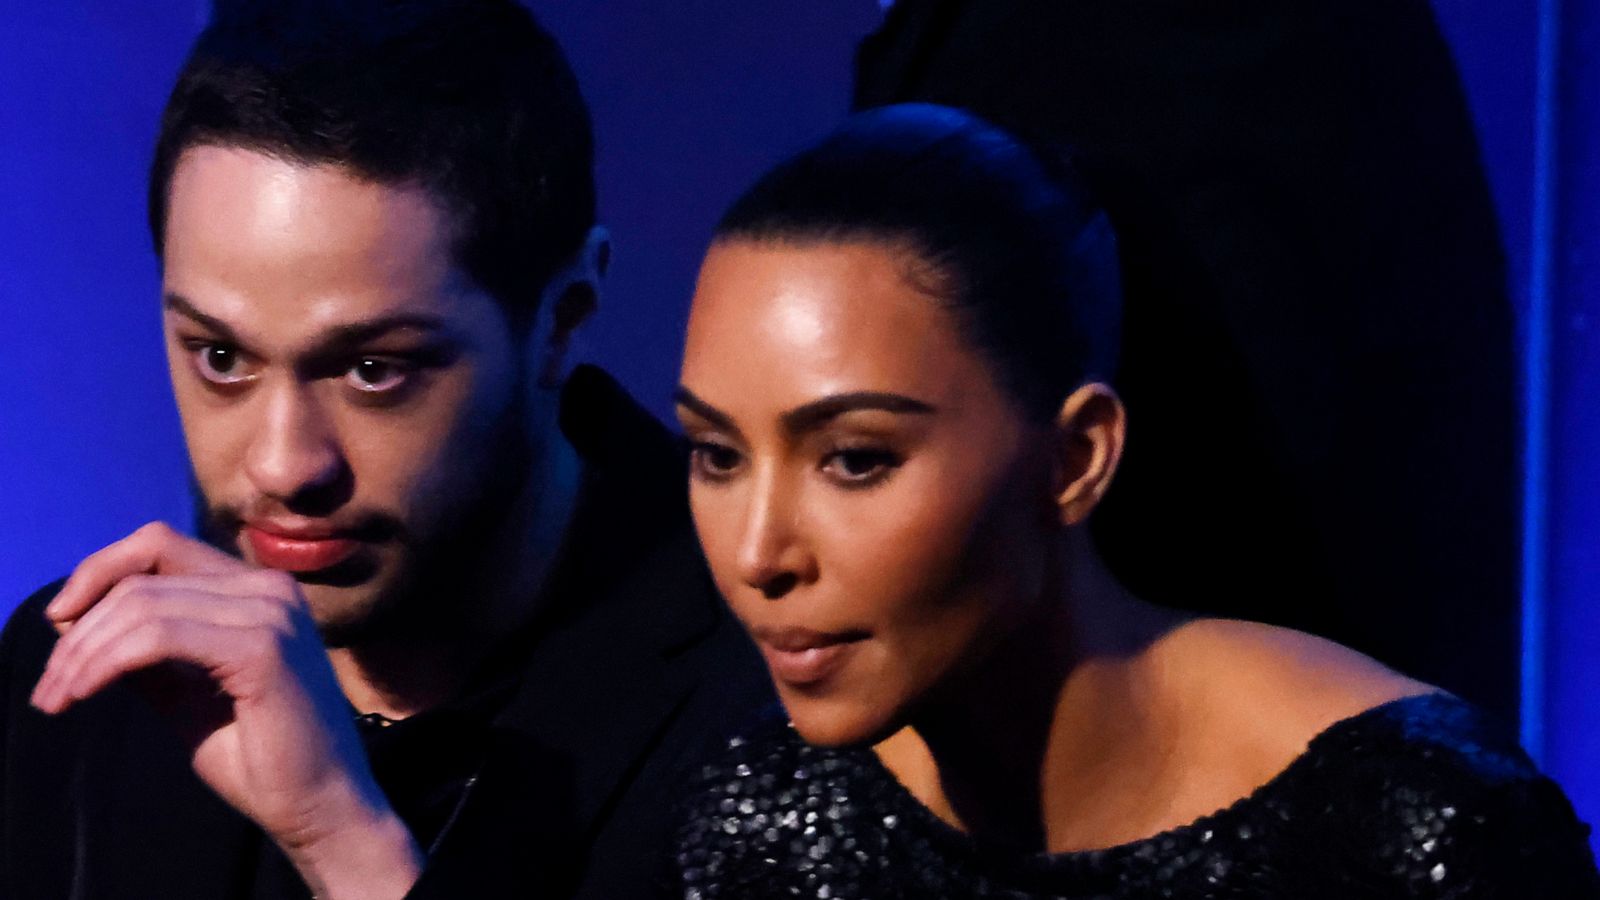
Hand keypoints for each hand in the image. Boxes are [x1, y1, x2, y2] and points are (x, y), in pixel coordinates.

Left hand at [29, 521, 423, 898]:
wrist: (322, 805)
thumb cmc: (263, 757)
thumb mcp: (188, 694)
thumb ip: (146, 655)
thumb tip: (75, 620)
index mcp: (257, 591)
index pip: (160, 545)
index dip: (98, 571)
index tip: (58, 623)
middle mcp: (269, 588)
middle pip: (142, 576)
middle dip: (79, 629)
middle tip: (48, 687)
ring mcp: (271, 613)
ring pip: (142, 604)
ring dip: (84, 652)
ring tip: (56, 698)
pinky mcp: (263, 648)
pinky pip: (158, 637)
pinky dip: (107, 663)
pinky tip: (82, 693)